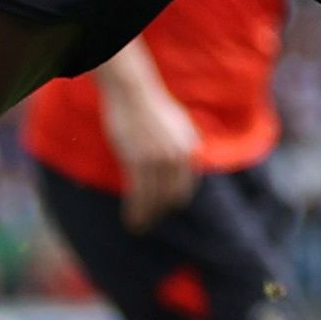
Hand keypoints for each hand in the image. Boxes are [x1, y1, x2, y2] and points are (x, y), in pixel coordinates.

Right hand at [109, 83, 204, 232]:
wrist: (134, 91)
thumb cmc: (152, 106)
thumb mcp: (178, 124)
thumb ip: (185, 143)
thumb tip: (189, 157)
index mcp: (189, 149)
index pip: (185, 186)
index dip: (174, 201)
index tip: (165, 210)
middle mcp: (178, 157)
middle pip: (171, 196)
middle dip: (161, 213)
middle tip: (151, 223)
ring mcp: (158, 160)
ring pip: (154, 199)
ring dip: (147, 217)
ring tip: (140, 228)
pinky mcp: (138, 161)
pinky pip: (138, 194)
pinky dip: (135, 210)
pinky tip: (131, 219)